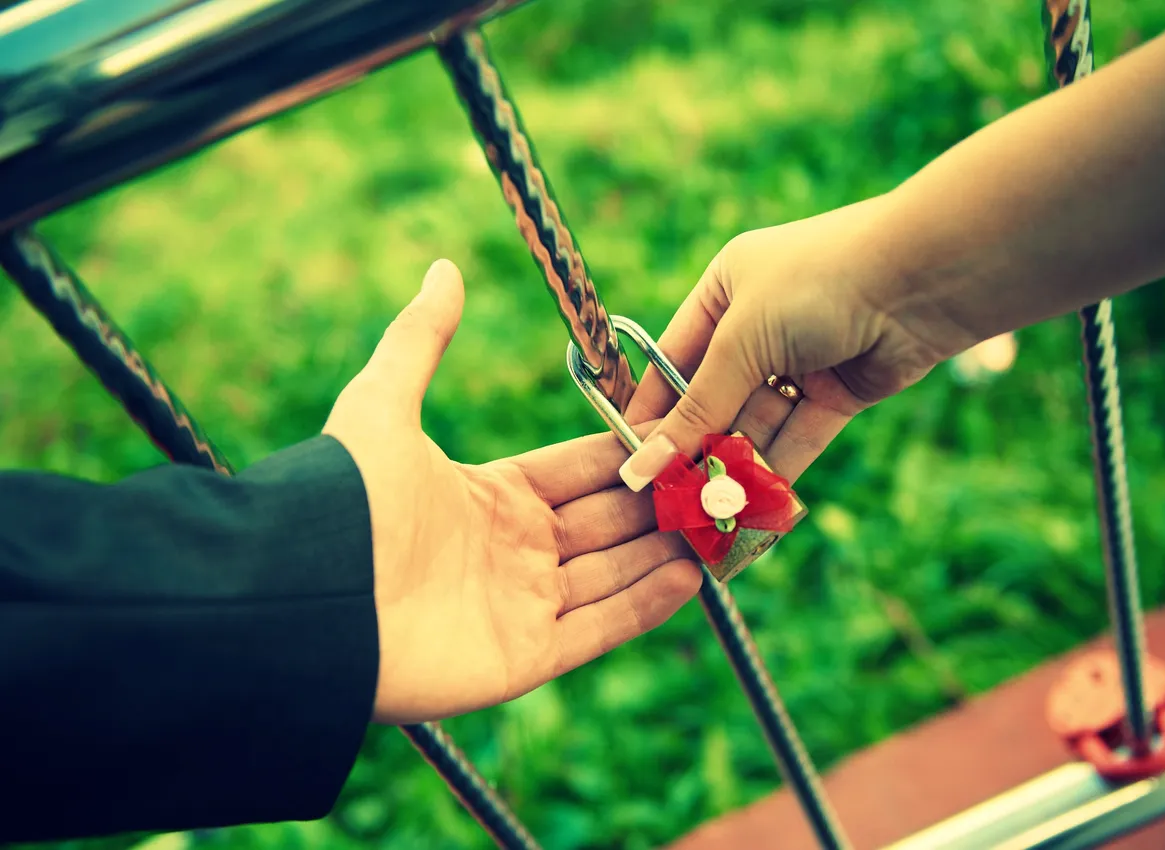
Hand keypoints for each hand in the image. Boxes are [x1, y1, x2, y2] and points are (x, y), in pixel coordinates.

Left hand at [322, 260, 701, 724]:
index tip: (683, 432)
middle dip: (663, 502)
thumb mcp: (381, 404)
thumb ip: (421, 338)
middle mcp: (512, 551)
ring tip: (726, 526)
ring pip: (614, 573)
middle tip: (723, 479)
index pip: (579, 471)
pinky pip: (598, 628)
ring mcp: (520, 606)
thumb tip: (444, 266)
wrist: (306, 599)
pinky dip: (647, 604)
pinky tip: (695, 576)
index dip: (629, 454)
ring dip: (669, 551)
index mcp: (490, 497)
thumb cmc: (344, 501)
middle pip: (608, 522)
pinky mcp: (523, 656)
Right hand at [620, 203, 959, 488]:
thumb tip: (641, 466)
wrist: (922, 279)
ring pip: (756, 425)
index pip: (672, 362)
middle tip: (669, 504)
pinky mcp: (838, 392)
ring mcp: (800, 360)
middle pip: (715, 401)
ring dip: (734, 470)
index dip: (653, 414)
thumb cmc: (818, 283)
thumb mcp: (742, 342)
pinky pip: (796, 438)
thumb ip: (696, 409)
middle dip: (695, 451)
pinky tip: (752, 509)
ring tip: (708, 517)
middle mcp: (758, 325)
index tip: (630, 466)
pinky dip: (776, 473)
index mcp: (724, 291)